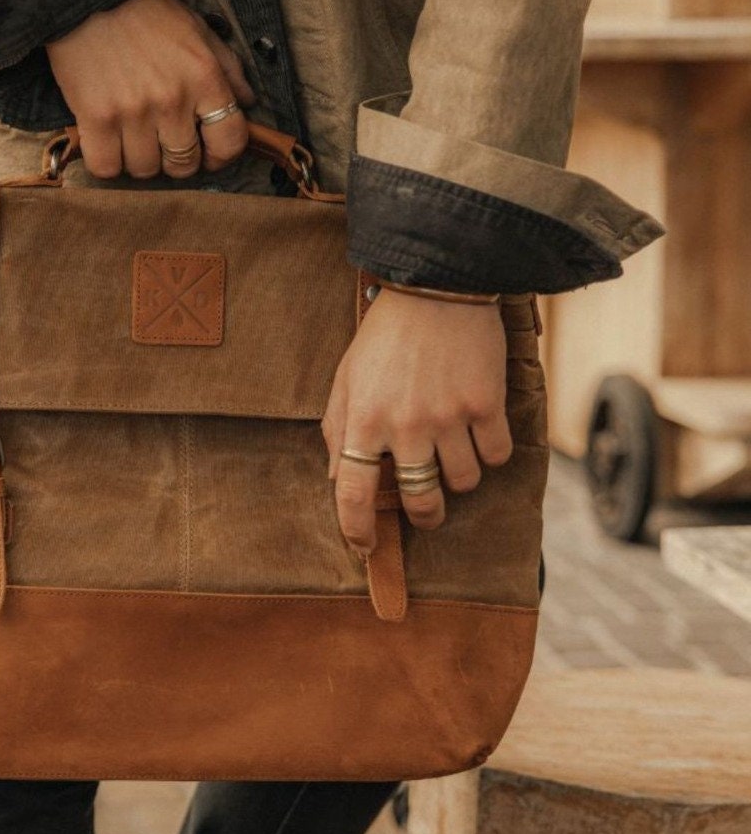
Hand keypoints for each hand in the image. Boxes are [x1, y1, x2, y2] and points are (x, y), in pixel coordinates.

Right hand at [44, 0, 256, 179]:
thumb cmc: (145, 12)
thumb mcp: (197, 29)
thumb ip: (227, 68)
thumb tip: (247, 103)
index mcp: (203, 78)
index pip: (229, 142)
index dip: (221, 156)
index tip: (208, 153)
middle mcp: (172, 100)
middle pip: (184, 165)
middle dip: (177, 159)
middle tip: (164, 143)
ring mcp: (133, 112)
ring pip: (145, 170)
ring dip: (140, 160)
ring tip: (133, 138)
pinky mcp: (95, 118)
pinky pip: (107, 168)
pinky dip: (107, 163)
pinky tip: (107, 143)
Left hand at [322, 289, 512, 550]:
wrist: (437, 286)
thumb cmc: (385, 335)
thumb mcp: (346, 377)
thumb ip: (337, 429)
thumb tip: (336, 479)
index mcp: (362, 419)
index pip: (352, 493)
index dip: (356, 529)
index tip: (363, 547)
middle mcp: (404, 425)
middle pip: (419, 499)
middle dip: (425, 514)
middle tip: (428, 509)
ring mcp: (448, 417)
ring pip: (463, 482)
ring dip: (459, 477)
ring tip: (454, 452)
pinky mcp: (486, 404)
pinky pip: (496, 456)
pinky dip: (490, 453)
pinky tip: (481, 432)